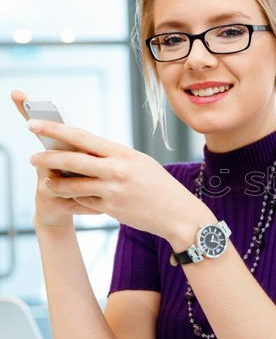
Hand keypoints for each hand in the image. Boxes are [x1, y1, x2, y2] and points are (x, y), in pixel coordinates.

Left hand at [18, 96, 210, 239]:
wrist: (179, 214)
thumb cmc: (160, 186)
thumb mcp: (140, 163)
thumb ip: (114, 156)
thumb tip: (84, 150)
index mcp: (124, 153)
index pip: (82, 137)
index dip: (55, 130)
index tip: (35, 124)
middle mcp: (117, 170)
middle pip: (72, 161)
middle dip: (47, 159)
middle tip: (32, 158)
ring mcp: (114, 191)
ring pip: (72, 185)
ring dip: (55, 183)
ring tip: (47, 182)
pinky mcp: (112, 210)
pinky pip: (83, 202)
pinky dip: (74, 198)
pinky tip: (70, 197)